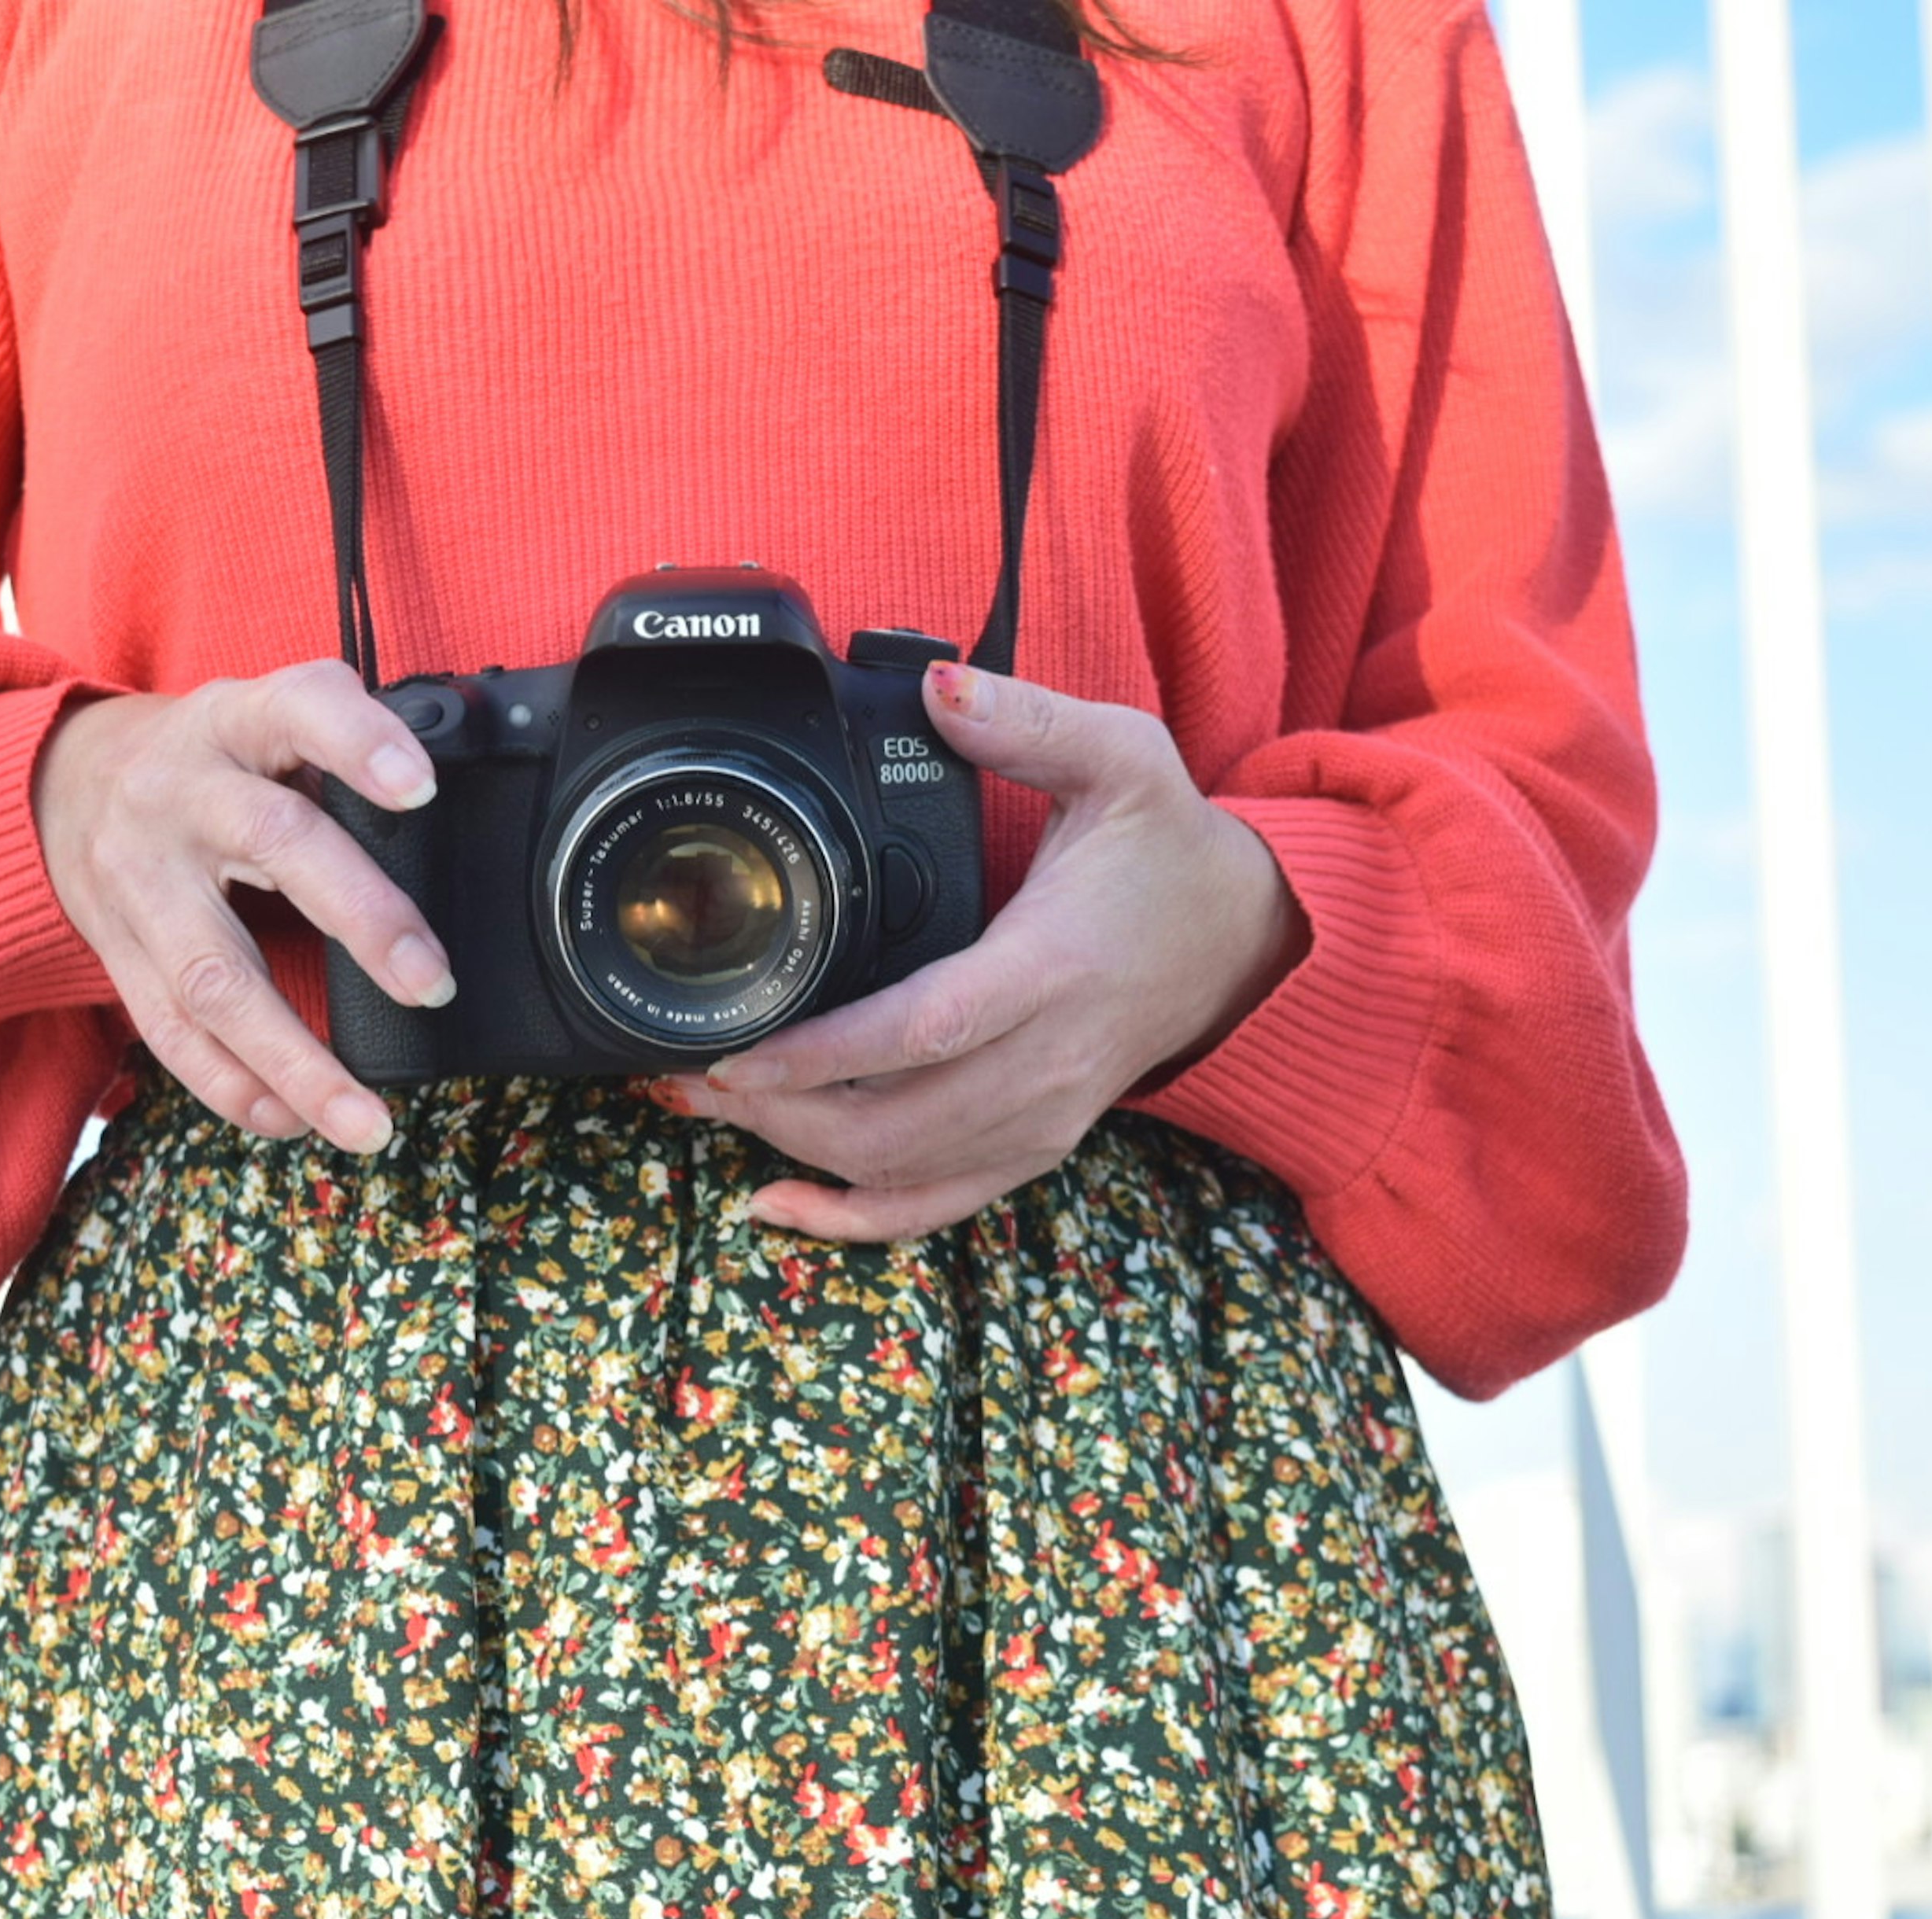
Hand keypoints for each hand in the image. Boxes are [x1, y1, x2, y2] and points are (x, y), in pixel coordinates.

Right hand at [33, 658, 452, 1152]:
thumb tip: (449, 820)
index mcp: (233, 722)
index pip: (299, 708)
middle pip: (270, 845)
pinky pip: (171, 1035)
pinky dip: (235, 1088)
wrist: (62, 783)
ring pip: (214, 976)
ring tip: (367, 1120)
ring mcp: (140, 880)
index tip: (420, 787)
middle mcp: (180, 794)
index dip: (357, 743)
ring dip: (295, 1060)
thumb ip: (340, 752)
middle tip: (432, 982)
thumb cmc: (208, 759)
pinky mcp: (116, 953)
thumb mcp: (262, 718)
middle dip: (360, 919)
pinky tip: (293, 1120)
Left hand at [662, 661, 1307, 1240]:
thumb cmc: (1172, 853)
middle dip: (776, 1112)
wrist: (1246, 941)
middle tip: (685, 1072)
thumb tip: (940, 685)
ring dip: (792, 1152)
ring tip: (702, 1105)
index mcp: (1049, 970)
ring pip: (900, 1170)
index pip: (924, 1031)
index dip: (822, 1054)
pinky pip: (936, 1207)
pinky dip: (852, 1219)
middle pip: (892, 1123)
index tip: (737, 1051)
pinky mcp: (1034, 1146)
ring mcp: (1041, 1119)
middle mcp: (1045, 1063)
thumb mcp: (1123, 758)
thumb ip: (1027, 719)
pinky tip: (773, 1204)